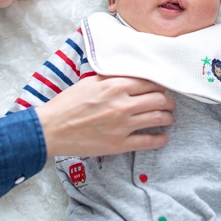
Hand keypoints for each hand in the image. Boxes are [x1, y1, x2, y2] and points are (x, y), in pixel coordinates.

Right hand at [35, 75, 174, 156]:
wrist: (51, 129)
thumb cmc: (67, 104)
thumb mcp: (90, 82)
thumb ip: (112, 78)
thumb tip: (130, 76)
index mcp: (115, 86)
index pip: (149, 82)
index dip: (159, 85)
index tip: (161, 87)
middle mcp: (122, 104)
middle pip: (159, 99)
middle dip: (168, 101)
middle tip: (169, 103)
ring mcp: (123, 125)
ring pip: (158, 118)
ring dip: (168, 117)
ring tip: (168, 117)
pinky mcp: (119, 144)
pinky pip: (148, 142)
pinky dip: (160, 139)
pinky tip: (164, 137)